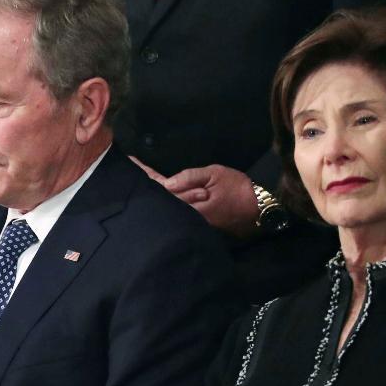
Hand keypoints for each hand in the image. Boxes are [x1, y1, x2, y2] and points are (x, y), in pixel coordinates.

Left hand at [131, 158, 259, 237]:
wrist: (258, 210)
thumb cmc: (237, 188)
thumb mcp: (214, 174)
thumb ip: (189, 178)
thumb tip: (165, 183)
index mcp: (189, 202)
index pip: (161, 186)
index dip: (144, 173)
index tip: (130, 161)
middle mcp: (185, 214)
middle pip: (158, 198)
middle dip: (143, 182)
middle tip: (126, 165)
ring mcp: (189, 220)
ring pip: (165, 205)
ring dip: (151, 191)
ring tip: (135, 175)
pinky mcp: (195, 223)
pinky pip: (175, 209)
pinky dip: (164, 199)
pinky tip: (155, 191)